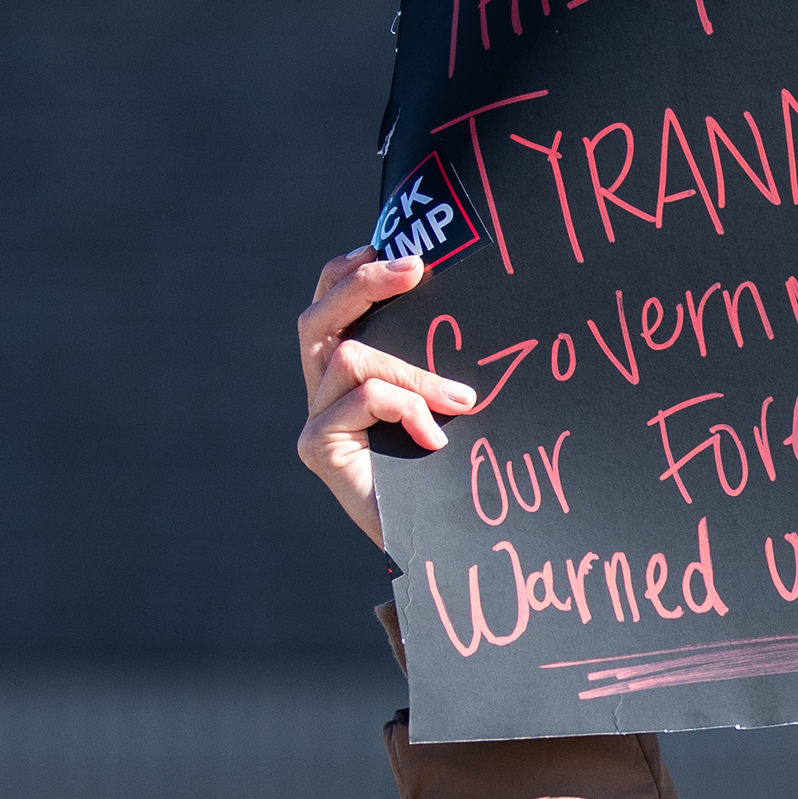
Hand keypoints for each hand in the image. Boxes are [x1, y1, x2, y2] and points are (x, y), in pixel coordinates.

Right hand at [295, 248, 473, 547]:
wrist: (447, 548)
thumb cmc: (459, 476)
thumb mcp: (453, 407)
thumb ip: (444, 364)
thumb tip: (480, 304)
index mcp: (348, 374)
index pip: (330, 303)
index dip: (351, 270)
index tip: (399, 250)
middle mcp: (322, 392)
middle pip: (319, 317)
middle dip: (365, 283)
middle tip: (417, 268)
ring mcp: (316, 420)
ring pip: (347, 357)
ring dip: (413, 371)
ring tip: (464, 400)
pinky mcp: (317, 449)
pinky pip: (358, 400)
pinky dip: (404, 408)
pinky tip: (437, 439)